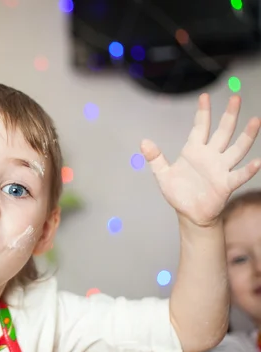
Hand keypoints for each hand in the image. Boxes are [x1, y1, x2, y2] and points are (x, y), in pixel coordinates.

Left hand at [142, 94, 260, 226]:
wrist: (189, 214)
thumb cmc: (178, 193)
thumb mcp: (163, 175)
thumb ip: (155, 158)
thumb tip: (143, 142)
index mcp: (194, 151)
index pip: (200, 127)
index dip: (203, 112)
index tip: (204, 96)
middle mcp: (210, 156)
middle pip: (222, 132)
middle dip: (229, 115)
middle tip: (236, 97)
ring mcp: (220, 169)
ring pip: (236, 149)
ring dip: (246, 136)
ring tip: (255, 121)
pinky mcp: (225, 184)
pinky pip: (239, 175)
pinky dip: (249, 169)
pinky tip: (258, 162)